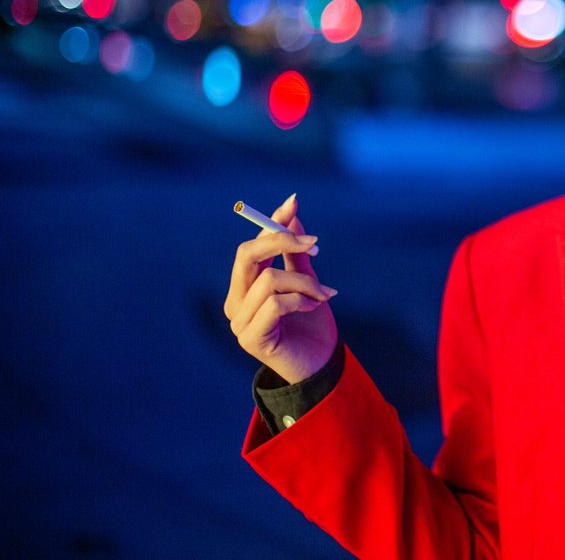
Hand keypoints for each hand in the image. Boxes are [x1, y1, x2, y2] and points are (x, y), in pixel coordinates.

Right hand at [225, 194, 338, 383]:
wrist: (323, 366)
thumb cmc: (312, 326)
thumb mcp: (308, 282)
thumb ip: (297, 253)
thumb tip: (292, 213)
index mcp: (244, 288)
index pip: (251, 247)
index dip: (271, 223)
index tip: (293, 202)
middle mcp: (235, 303)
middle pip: (246, 256)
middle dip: (281, 242)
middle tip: (315, 244)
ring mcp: (240, 322)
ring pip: (269, 281)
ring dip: (305, 282)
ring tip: (326, 293)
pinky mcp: (251, 339)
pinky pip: (276, 304)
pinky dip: (301, 300)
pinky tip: (315, 307)